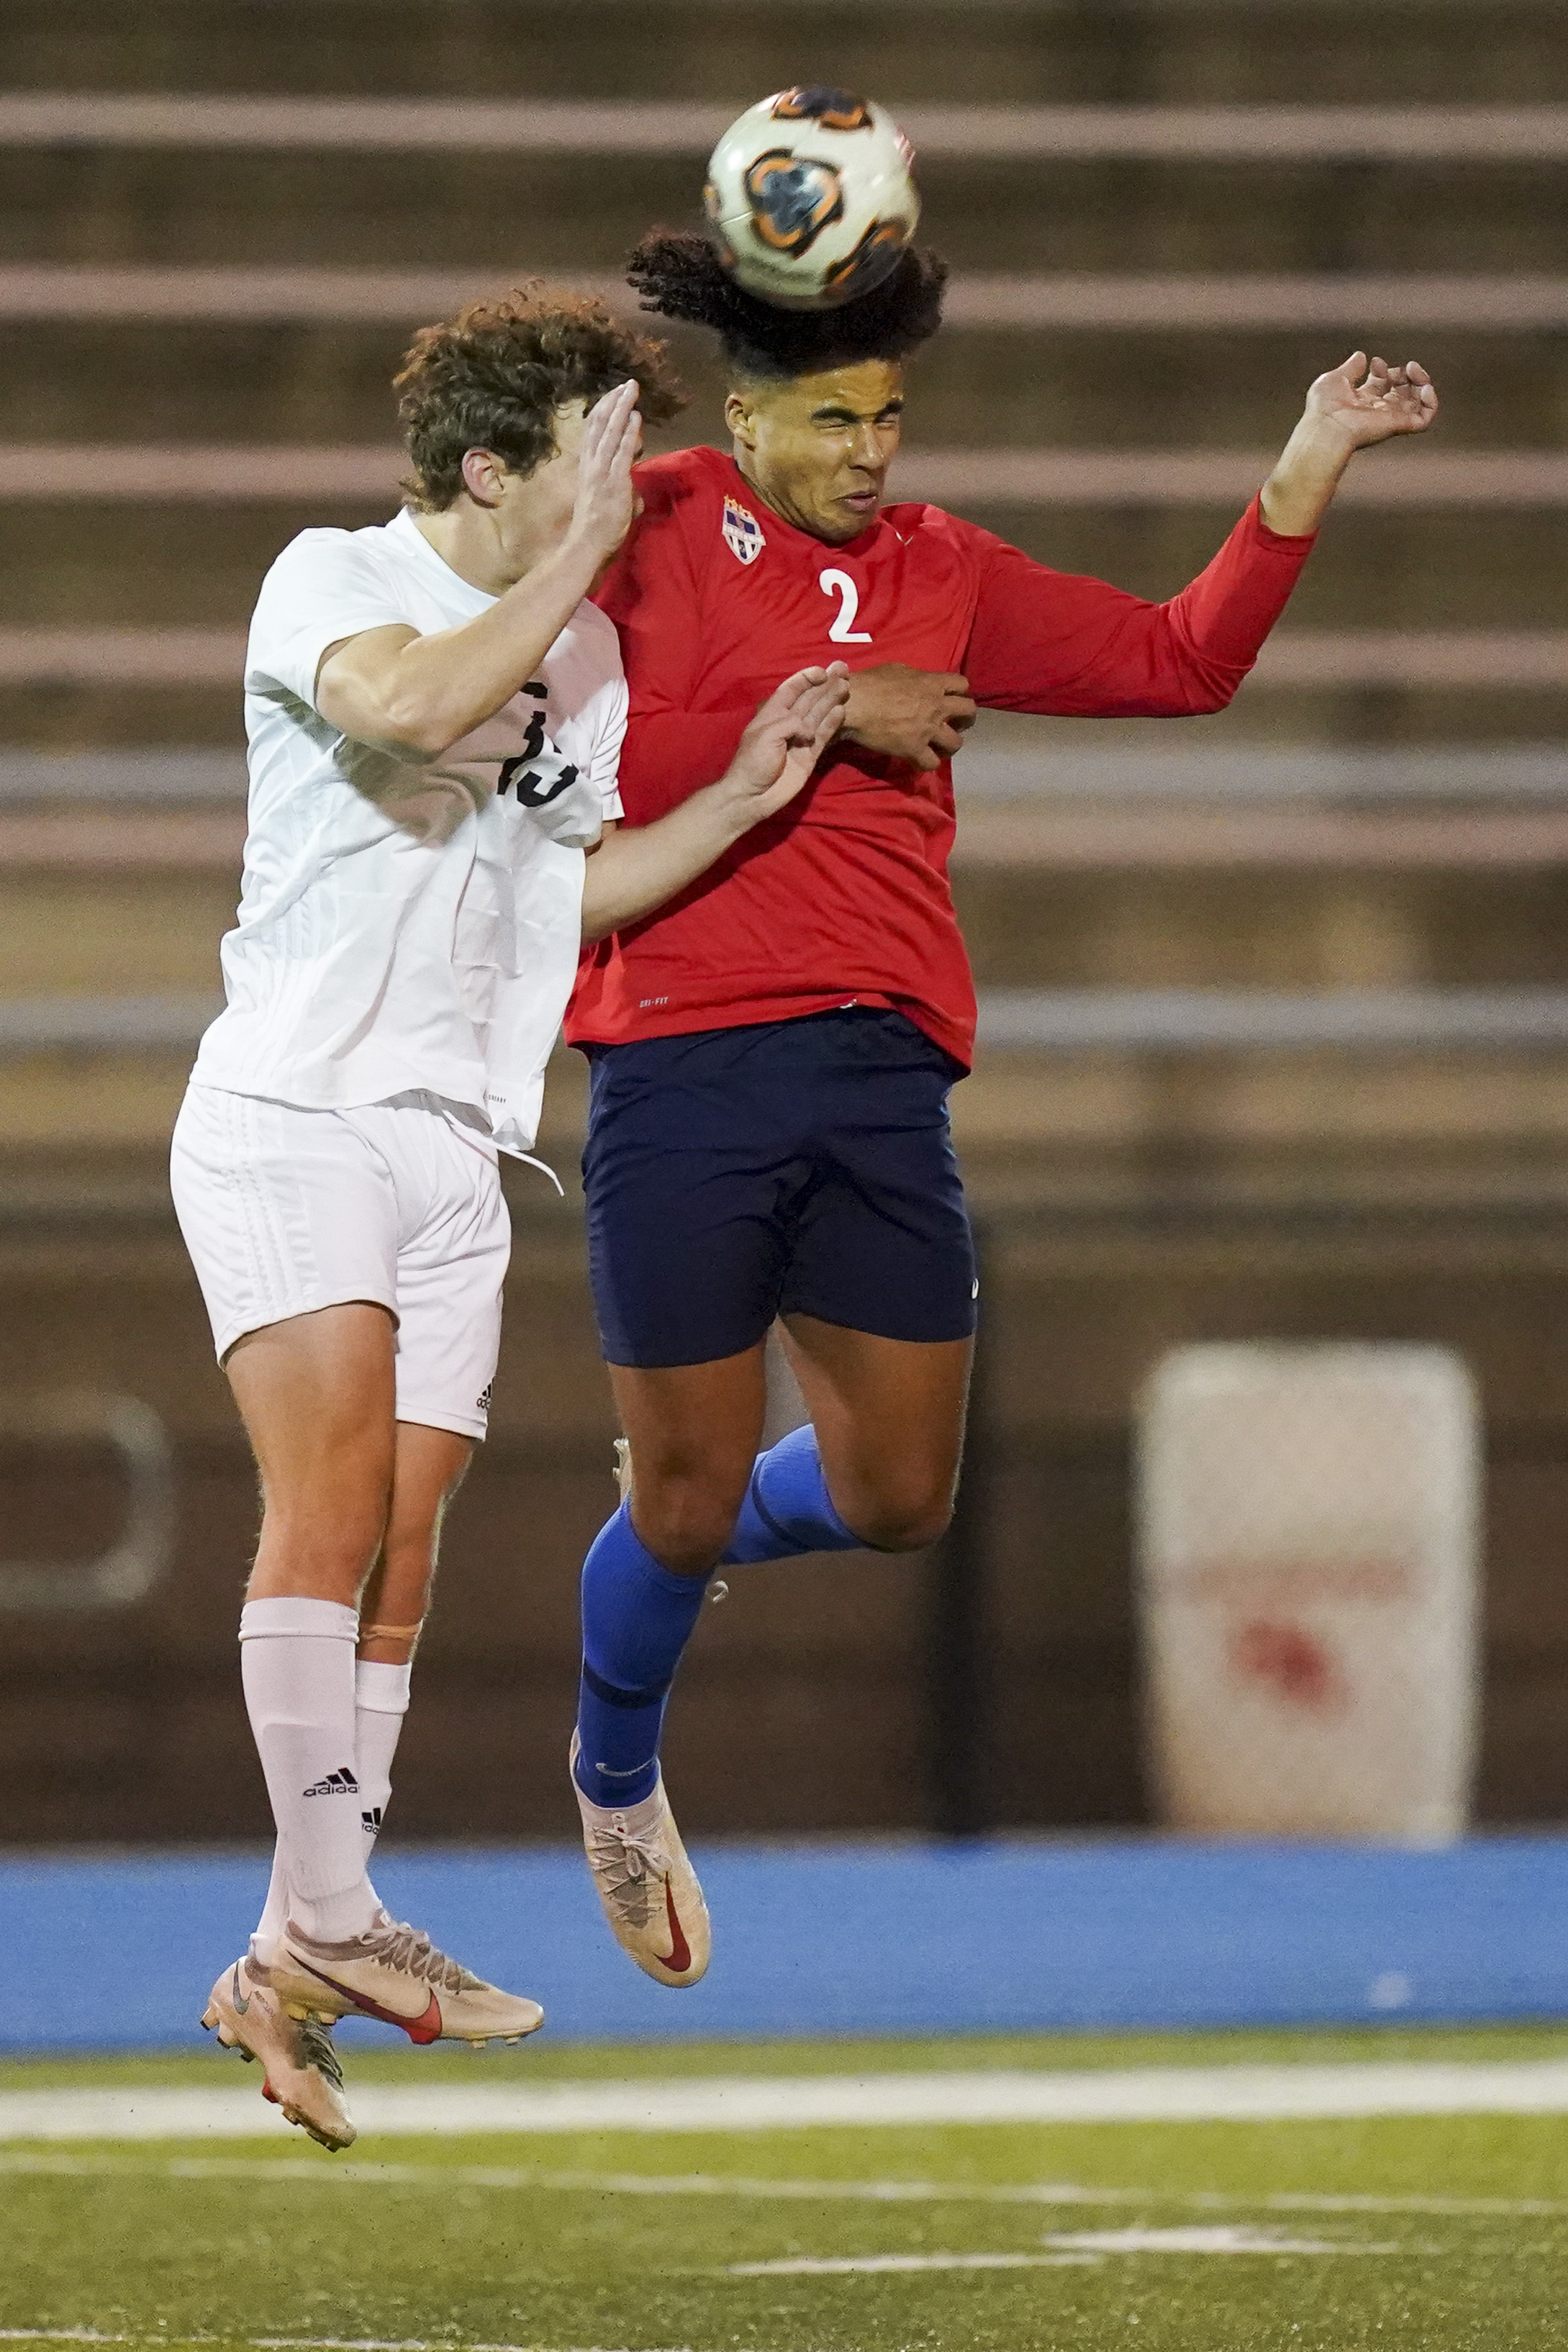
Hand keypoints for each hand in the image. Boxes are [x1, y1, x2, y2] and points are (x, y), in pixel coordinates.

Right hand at [567, 380, 642, 568]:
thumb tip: (635, 495)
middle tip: (627, 384)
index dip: (604, 410)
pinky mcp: (614, 480)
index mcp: (588, 466)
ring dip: (622, 408)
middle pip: (601, 423)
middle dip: (614, 401)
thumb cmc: (598, 528)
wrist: (587, 544)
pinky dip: (629, 432)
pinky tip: (636, 417)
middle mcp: (592, 463)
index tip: (615, 396)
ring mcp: (602, 470)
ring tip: (631, 390)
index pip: (594, 430)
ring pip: (611, 431)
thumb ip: (623, 493)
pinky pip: (622, 451)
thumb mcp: (609, 503)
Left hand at [721, 664, 851, 825]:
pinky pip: (824, 736)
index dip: (805, 678)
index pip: (791, 690)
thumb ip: (790, 724)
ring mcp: (801, 739)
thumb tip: (810, 729)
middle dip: (825, 684)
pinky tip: (841, 711)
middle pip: (810, 699)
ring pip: (819, 715)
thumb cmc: (753, 762)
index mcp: (772, 714)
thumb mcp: (767, 735)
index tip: (821, 671)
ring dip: (832, 700)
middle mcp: (788, 722)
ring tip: (846, 686)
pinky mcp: (810, 755)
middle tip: (843, 670)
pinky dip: (832, 724)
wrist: (752, 796)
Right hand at [837, 663, 976, 770]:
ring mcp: (928, 730)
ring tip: (940, 746)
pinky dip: (927, 763)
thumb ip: (915, 677)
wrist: (855, 705)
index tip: (952, 699)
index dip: (960, 692)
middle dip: (966, 719)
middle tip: (955, 724)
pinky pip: (932, 763)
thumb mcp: (897, 669)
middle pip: (969, 712)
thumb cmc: (871, 684)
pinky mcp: (915, 750)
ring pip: (956, 743)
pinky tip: (920, 760)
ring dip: (950, 745)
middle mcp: (937, 706)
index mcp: (932, 684)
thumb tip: (919, 682)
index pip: (963, 685)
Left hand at [1261, 352, 1439, 533]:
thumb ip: (1350, 368)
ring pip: (1417, 402)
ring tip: (1415, 372)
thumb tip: (1361, 356)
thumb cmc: (1323, 408)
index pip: (1382, 383)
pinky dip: (1432, 403)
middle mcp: (1378, 410)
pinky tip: (1425, 388)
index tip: (1375, 363)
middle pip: (1401, 390)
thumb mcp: (1334, 379)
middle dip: (1407, 374)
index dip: (1383, 370)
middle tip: (1405, 367)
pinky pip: (1425, 418)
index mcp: (1362, 400)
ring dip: (1422, 383)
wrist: (1327, 427)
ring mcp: (1390, 418)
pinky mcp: (1399, 425)